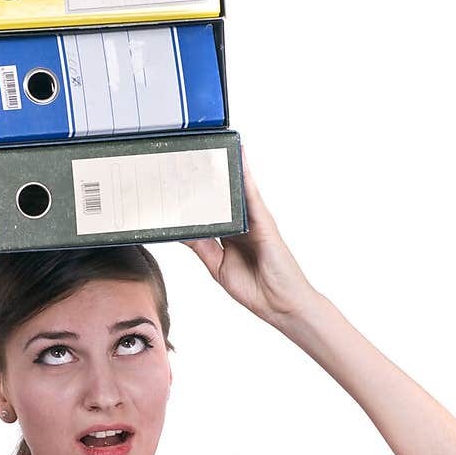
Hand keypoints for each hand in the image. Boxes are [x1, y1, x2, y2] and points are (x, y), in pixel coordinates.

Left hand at [181, 143, 318, 321]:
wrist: (281, 304)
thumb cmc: (255, 288)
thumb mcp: (217, 266)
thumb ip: (200, 247)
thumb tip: (179, 230)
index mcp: (230, 234)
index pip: (209, 210)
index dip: (193, 198)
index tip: (174, 185)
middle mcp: (243, 224)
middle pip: (221, 197)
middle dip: (205, 181)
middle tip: (184, 161)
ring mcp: (255, 220)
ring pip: (236, 191)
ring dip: (225, 171)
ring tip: (209, 150)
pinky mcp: (264, 221)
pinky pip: (252, 195)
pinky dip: (245, 176)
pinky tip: (238, 159)